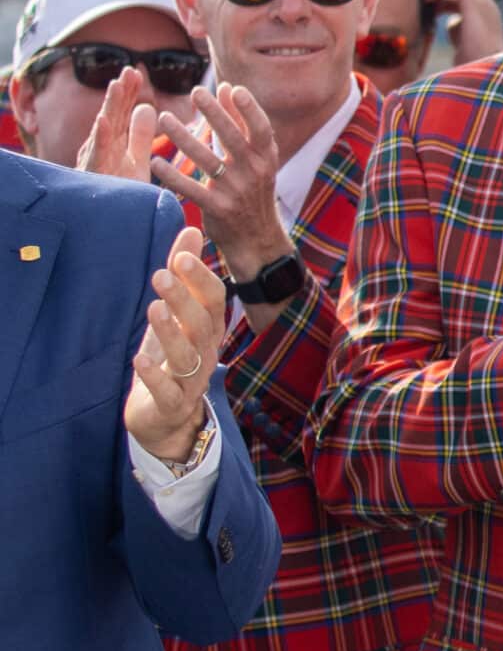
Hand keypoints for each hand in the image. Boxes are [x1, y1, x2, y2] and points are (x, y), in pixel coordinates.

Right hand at [76, 66, 159, 182]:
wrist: (114, 225)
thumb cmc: (119, 192)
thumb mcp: (135, 160)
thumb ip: (139, 135)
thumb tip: (148, 107)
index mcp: (114, 144)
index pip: (121, 114)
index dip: (128, 94)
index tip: (137, 72)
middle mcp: (103, 150)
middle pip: (113, 116)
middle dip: (120, 94)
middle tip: (130, 70)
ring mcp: (97, 162)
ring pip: (103, 131)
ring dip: (110, 107)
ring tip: (118, 86)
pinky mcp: (95, 177)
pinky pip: (96, 156)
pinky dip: (99, 138)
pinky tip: (103, 121)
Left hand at [123, 226, 228, 463]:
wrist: (167, 420)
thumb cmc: (172, 359)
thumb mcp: (175, 315)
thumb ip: (183, 275)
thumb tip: (191, 230)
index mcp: (208, 329)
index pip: (214, 300)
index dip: (200, 279)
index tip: (181, 256)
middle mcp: (206, 352)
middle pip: (203, 323)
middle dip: (184, 299)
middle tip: (160, 275)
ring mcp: (191, 380)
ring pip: (189, 354)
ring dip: (171, 330)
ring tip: (152, 308)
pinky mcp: (172, 405)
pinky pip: (168, 391)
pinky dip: (155, 375)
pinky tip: (140, 358)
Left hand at [152, 85, 291, 276]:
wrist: (257, 239)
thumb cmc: (252, 191)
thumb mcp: (256, 159)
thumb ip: (241, 125)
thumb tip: (229, 88)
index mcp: (267, 158)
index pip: (261, 129)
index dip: (249, 109)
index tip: (233, 89)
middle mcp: (255, 172)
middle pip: (232, 138)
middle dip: (214, 114)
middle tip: (195, 92)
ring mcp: (237, 191)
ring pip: (207, 160)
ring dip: (184, 138)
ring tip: (164, 118)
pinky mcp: (218, 209)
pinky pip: (191, 189)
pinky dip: (172, 176)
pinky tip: (155, 162)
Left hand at [426, 0, 502, 65]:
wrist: (487, 75)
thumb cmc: (474, 67)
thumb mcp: (464, 43)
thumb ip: (459, 29)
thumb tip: (450, 22)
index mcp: (487, 14)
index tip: (435, 7)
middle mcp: (488, 5)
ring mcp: (483, 2)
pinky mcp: (474, 3)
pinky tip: (429, 0)